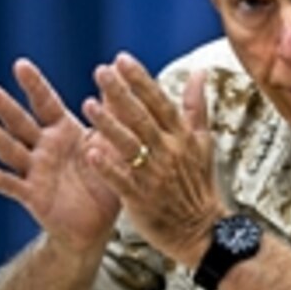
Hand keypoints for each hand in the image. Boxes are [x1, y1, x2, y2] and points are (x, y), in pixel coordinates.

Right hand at [0, 58, 120, 254]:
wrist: (100, 223)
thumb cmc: (106, 177)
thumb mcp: (112, 142)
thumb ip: (113, 111)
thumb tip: (118, 74)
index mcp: (63, 130)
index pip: (45, 102)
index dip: (33, 85)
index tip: (20, 64)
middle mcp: (44, 147)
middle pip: (21, 123)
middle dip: (4, 107)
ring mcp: (36, 171)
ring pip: (12, 151)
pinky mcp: (33, 196)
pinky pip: (14, 186)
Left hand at [82, 52, 225, 266]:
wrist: (202, 230)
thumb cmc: (199, 184)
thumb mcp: (203, 143)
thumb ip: (196, 107)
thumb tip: (199, 72)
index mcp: (183, 137)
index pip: (160, 102)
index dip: (140, 80)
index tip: (122, 59)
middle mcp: (170, 152)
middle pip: (142, 118)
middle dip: (121, 94)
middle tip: (100, 71)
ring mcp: (155, 176)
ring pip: (130, 146)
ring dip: (109, 125)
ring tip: (87, 105)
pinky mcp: (142, 199)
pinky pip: (122, 181)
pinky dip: (107, 168)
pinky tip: (90, 153)